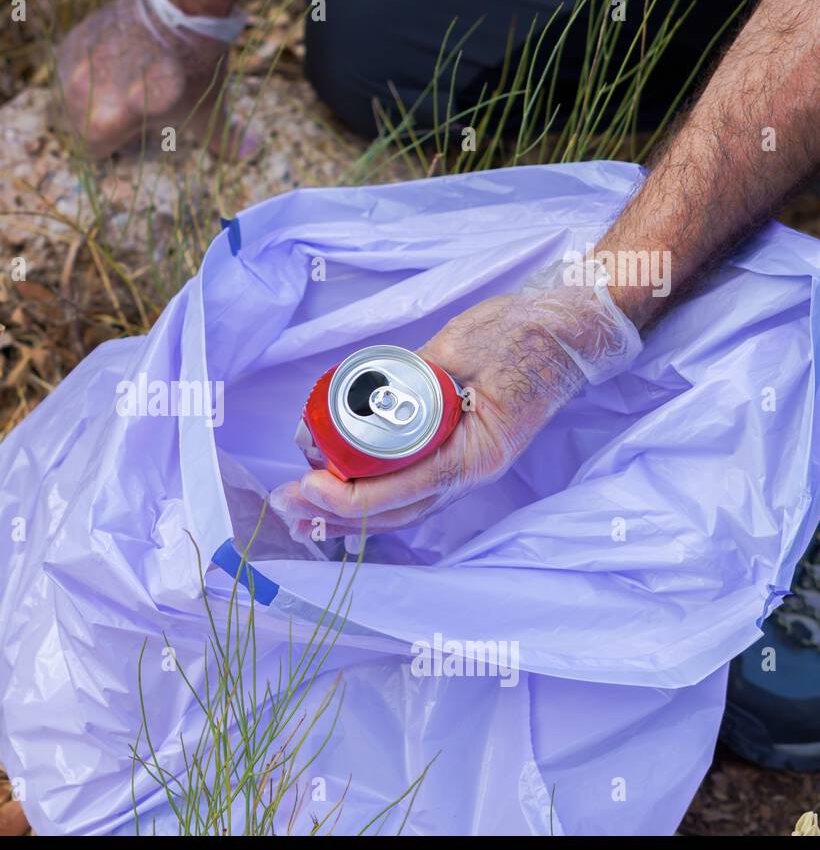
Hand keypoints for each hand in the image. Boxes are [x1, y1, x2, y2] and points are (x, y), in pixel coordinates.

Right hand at [56, 0, 255, 159]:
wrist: (180, 7)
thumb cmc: (191, 69)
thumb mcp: (206, 112)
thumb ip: (224, 141)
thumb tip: (250, 153)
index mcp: (101, 127)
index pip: (95, 152)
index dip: (119, 145)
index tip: (138, 131)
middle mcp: (76, 99)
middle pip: (80, 126)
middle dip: (106, 119)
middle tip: (136, 103)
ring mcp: (72, 66)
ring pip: (74, 96)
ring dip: (95, 93)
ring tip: (127, 79)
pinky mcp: (74, 39)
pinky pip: (73, 66)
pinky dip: (91, 65)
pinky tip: (118, 57)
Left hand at [269, 262, 641, 536]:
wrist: (564, 334)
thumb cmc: (520, 337)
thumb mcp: (461, 349)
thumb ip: (415, 378)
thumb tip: (367, 401)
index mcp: (477, 453)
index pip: (406, 487)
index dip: (353, 495)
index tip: (310, 485)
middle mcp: (470, 473)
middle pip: (397, 513)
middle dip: (336, 514)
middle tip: (286, 505)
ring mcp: (464, 471)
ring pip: (400, 509)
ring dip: (347, 514)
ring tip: (299, 510)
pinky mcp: (454, 459)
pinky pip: (407, 490)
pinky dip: (369, 497)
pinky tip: (334, 497)